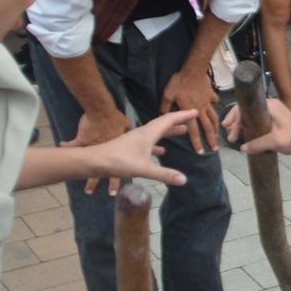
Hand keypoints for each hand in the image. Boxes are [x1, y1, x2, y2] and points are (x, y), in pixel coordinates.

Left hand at [68, 109, 197, 195]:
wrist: (94, 161)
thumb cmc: (118, 161)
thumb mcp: (143, 169)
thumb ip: (164, 174)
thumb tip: (184, 180)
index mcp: (148, 133)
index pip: (169, 120)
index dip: (183, 115)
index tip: (195, 110)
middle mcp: (143, 133)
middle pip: (164, 124)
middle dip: (179, 121)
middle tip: (192, 119)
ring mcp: (136, 139)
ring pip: (157, 132)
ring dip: (170, 131)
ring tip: (181, 132)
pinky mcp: (130, 146)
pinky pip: (150, 141)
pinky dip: (159, 143)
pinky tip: (162, 151)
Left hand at [160, 66, 219, 152]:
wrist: (193, 69)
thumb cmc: (179, 82)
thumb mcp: (168, 94)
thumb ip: (165, 106)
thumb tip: (161, 115)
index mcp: (189, 112)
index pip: (194, 131)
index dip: (197, 142)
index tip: (201, 152)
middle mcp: (200, 110)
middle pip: (207, 127)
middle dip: (211, 139)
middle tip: (214, 149)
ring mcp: (207, 103)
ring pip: (214, 118)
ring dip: (216, 127)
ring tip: (218, 134)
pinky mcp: (210, 95)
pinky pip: (214, 103)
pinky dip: (215, 106)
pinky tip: (215, 108)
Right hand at [223, 97, 290, 153]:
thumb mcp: (275, 141)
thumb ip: (257, 144)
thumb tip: (243, 148)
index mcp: (270, 105)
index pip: (246, 106)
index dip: (234, 116)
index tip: (227, 127)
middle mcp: (270, 107)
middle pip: (246, 111)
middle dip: (236, 124)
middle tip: (230, 137)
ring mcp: (271, 114)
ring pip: (250, 118)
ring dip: (240, 127)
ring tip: (234, 139)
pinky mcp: (273, 122)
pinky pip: (256, 123)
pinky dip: (248, 129)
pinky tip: (243, 137)